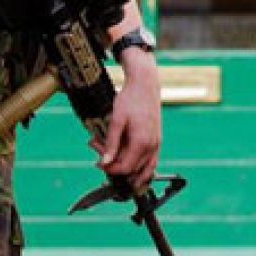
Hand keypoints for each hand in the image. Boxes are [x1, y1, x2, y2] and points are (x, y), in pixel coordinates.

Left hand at [92, 52, 161, 188]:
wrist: (145, 85)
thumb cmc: (131, 99)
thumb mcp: (117, 120)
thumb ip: (111, 143)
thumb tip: (105, 162)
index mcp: (142, 142)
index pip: (125, 168)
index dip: (110, 168)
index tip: (98, 162)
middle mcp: (152, 146)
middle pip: (132, 169)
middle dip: (114, 164)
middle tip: (99, 148)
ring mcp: (156, 144)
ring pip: (145, 170)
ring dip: (128, 171)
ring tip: (113, 164)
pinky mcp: (157, 140)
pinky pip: (151, 162)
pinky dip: (141, 169)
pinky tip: (131, 167)